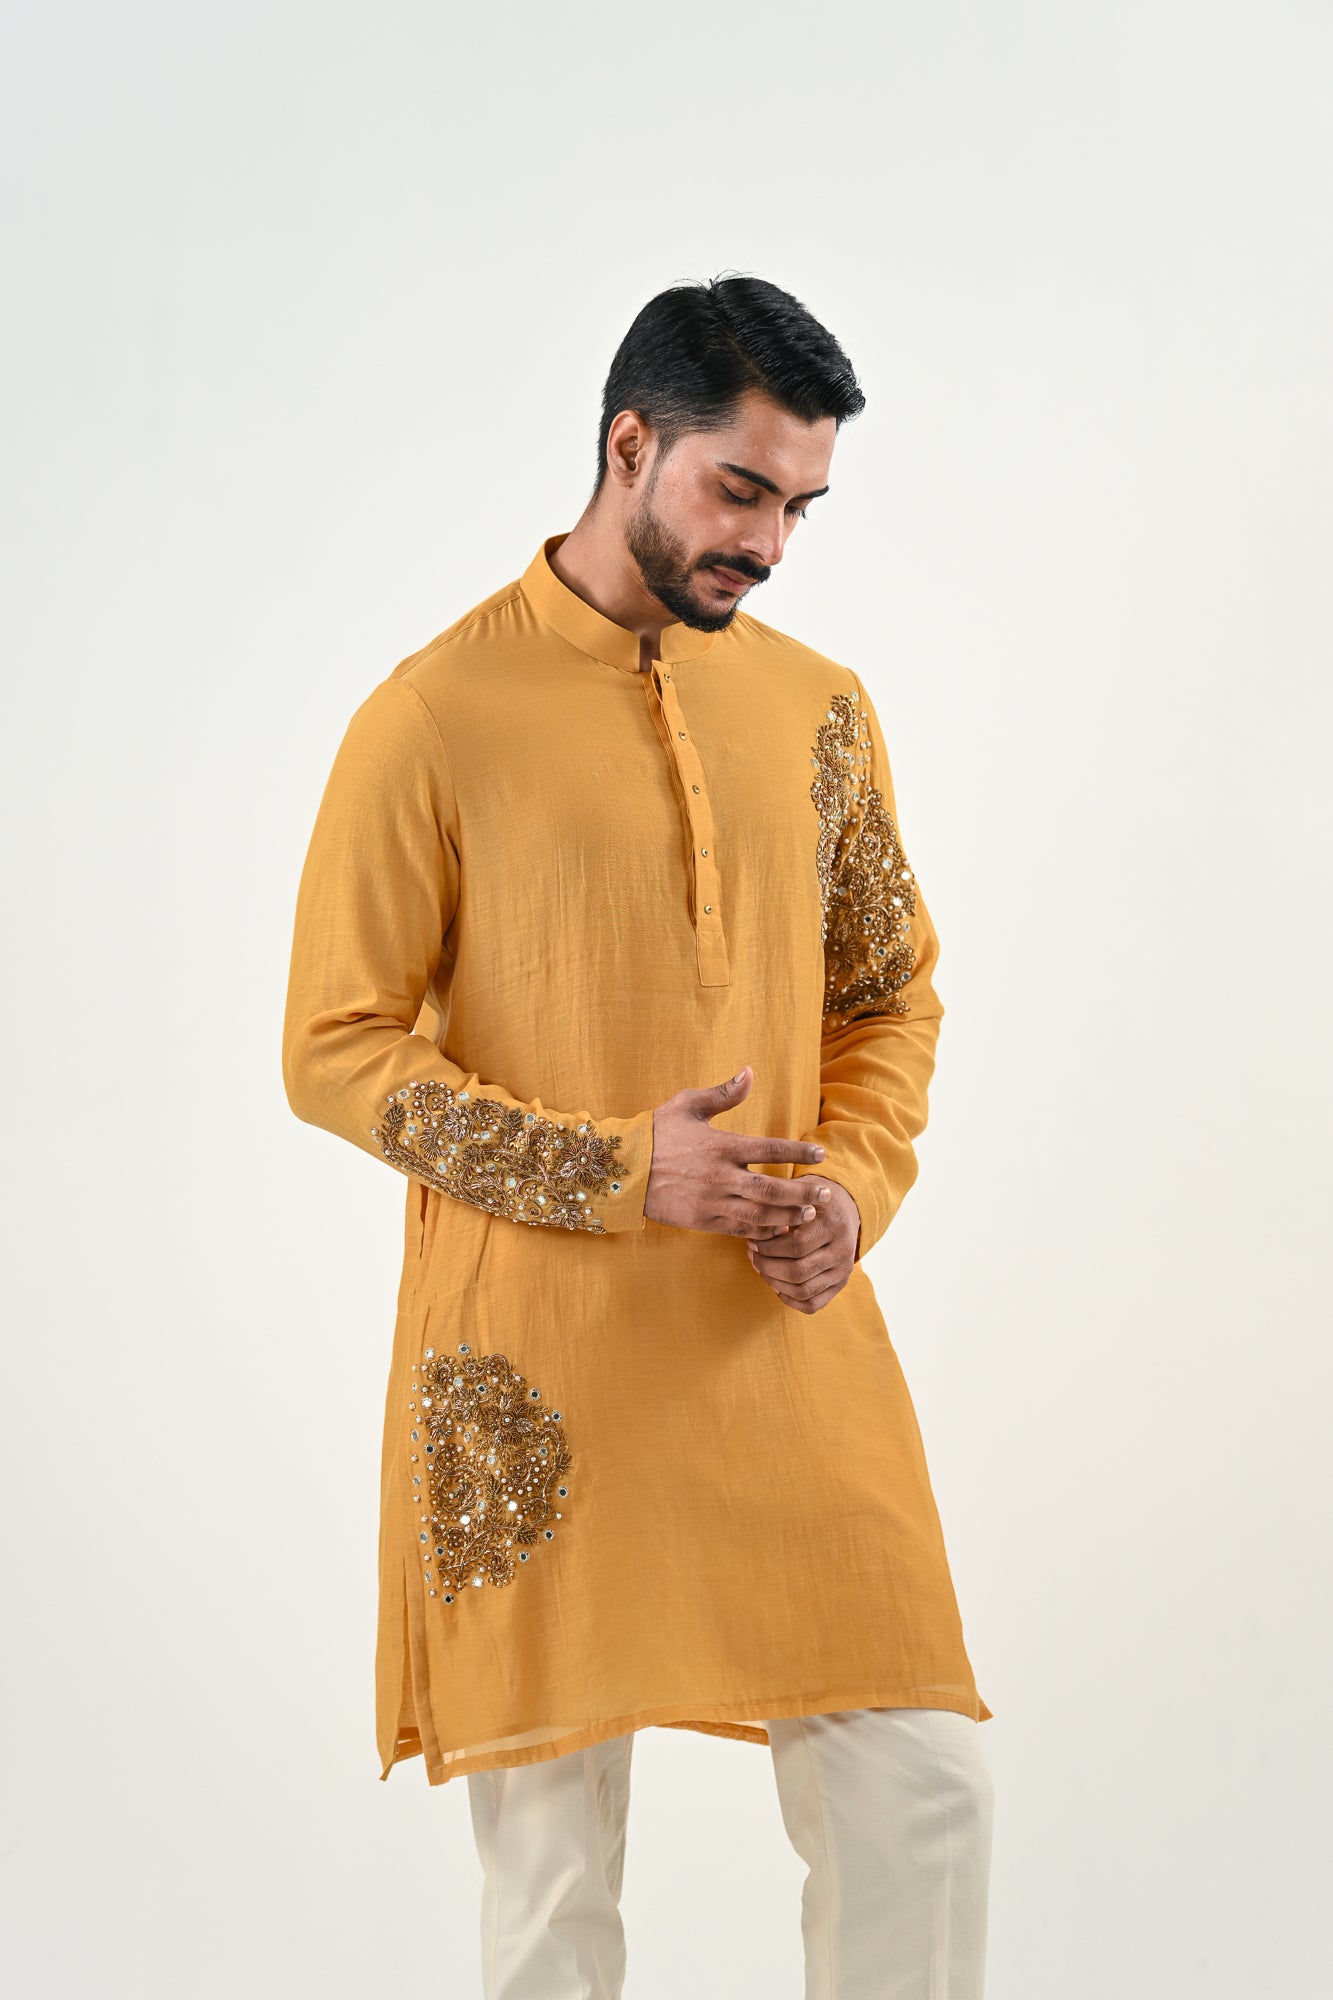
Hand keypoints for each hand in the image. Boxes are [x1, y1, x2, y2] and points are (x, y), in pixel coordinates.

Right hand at [645, 1065, 829, 1236]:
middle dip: (803, 1193)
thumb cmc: (657, 1133)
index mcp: (721, 1145)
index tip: (821, 1154)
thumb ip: (722, 1093)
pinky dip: (763, 1232)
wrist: (621, 1169)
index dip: (799, 1152)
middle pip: (772, 1189)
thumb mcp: (687, 1105)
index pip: (770, 1148)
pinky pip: (740, 1230)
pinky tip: (779, 1229)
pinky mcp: (702, 1221)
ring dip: (789, 1216)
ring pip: (760, 1215)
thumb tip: (749, 1072)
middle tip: (826, 1194)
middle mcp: (720, 1176)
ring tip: (809, 1215)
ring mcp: (711, 1202)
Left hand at [745, 1177, 860, 1313]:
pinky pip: (812, 1304)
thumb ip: (778, 1205)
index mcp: (833, 1224)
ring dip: (774, 1283)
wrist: (844, 1209)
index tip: (752, 1241)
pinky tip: (776, 1283)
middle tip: (753, 1256)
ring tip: (761, 1269)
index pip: (796, 1246)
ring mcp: (844, 1271)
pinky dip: (789, 1299)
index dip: (768, 1247)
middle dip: (768, 1267)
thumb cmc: (812, 1200)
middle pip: (799, 1272)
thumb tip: (753, 1222)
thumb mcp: (798, 1193)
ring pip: (803, 1291)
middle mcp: (843, 1250)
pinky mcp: (841, 1284)